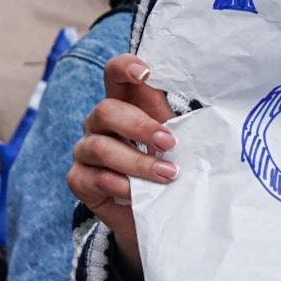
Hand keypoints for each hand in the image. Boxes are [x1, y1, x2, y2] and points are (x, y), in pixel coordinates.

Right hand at [67, 54, 176, 264]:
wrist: (155, 213)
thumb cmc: (166, 168)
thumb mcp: (175, 142)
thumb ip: (176, 122)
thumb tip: (202, 108)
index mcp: (124, 104)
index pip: (114, 74)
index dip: (125, 67)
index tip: (145, 73)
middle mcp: (99, 123)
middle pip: (106, 110)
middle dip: (139, 127)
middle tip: (168, 144)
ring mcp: (85, 150)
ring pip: (99, 147)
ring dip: (136, 162)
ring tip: (166, 175)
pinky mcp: (79, 179)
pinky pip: (94, 177)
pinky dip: (119, 185)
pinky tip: (136, 193)